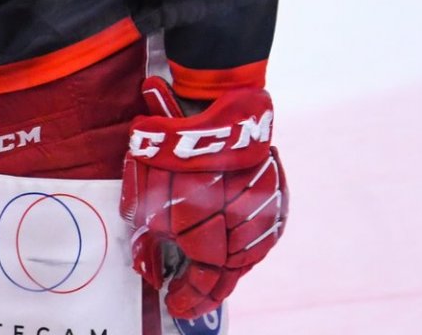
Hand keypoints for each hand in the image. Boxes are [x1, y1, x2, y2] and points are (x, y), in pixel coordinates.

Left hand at [120, 77, 287, 319]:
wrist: (216, 117)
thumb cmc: (173, 162)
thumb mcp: (145, 205)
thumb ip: (148, 239)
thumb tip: (148, 260)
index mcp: (217, 252)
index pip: (202, 289)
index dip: (187, 300)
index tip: (174, 305)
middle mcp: (248, 243)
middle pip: (229, 276)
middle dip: (207, 286)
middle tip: (189, 293)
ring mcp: (266, 220)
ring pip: (247, 253)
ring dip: (227, 262)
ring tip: (208, 267)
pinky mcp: (276, 196)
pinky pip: (260, 228)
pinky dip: (242, 237)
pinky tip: (230, 236)